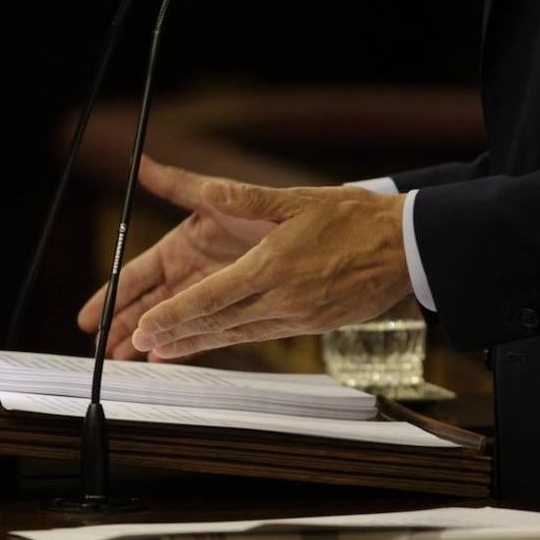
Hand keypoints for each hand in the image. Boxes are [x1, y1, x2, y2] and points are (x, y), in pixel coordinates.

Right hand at [77, 157, 275, 359]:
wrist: (344, 234)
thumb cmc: (288, 207)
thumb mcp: (236, 194)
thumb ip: (187, 185)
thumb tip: (144, 165)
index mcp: (186, 242)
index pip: (139, 273)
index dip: (112, 295)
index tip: (89, 316)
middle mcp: (196, 269)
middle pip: (151, 302)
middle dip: (125, 324)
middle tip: (102, 349)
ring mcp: (216, 290)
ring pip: (176, 320)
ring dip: (152, 338)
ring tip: (125, 360)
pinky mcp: (240, 307)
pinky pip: (209, 331)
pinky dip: (188, 344)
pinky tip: (168, 357)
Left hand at [131, 181, 411, 358]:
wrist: (405, 248)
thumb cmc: (352, 217)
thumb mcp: (297, 200)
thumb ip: (245, 199)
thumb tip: (206, 188)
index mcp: (271, 267)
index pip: (211, 297)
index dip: (174, 316)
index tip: (145, 328)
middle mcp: (280, 299)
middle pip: (216, 322)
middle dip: (173, 334)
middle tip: (135, 344)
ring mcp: (295, 317)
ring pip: (234, 333)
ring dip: (195, 343)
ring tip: (159, 351)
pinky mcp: (309, 325)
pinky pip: (258, 334)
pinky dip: (226, 340)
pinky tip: (207, 343)